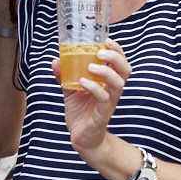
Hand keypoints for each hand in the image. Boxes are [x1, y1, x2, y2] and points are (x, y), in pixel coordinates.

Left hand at [51, 39, 130, 154]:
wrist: (82, 139)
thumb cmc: (81, 113)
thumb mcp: (70, 91)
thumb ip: (64, 76)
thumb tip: (55, 60)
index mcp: (108, 84)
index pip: (119, 64)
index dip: (117, 51)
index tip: (107, 40)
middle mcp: (112, 92)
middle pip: (125, 71)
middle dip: (116, 57)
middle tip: (101, 52)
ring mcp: (109, 103)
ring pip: (117, 84)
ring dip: (105, 72)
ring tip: (90, 66)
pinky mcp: (102, 115)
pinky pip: (103, 99)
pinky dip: (94, 88)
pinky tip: (82, 82)